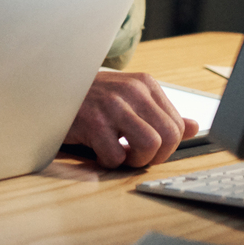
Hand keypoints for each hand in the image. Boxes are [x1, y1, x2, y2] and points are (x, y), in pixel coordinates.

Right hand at [64, 71, 196, 168]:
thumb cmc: (90, 97)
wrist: (50, 89)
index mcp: (144, 83)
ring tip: (121, 154)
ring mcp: (111, 105)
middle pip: (169, 137)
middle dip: (156, 156)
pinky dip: (109, 161)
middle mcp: (131, 91)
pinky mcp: (92, 122)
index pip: (177, 125)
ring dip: (136, 160)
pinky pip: (116, 156)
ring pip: (150, 146)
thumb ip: (160, 113)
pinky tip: (99, 150)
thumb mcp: (128, 98)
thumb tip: (193, 127)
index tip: (148, 148)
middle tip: (137, 156)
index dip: (167, 146)